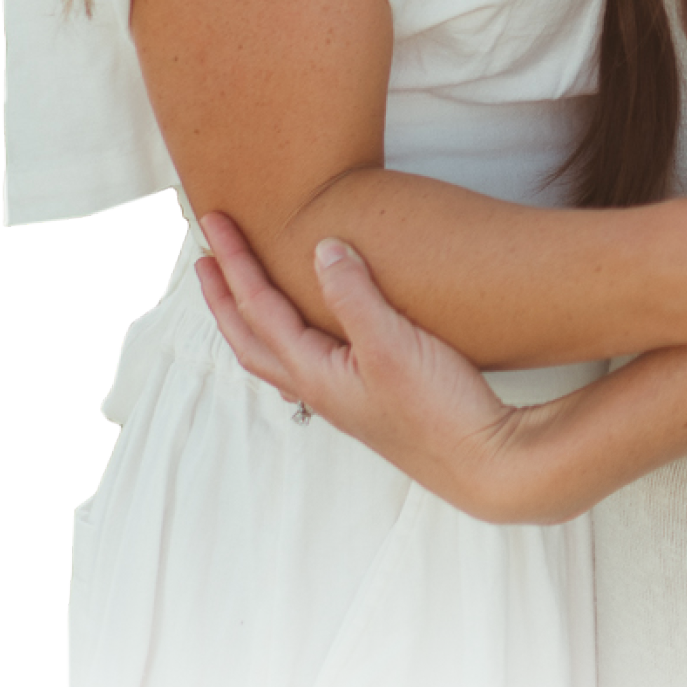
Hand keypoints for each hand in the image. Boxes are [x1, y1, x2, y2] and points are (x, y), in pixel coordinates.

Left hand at [196, 212, 549, 521]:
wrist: (482, 462)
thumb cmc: (440, 410)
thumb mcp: (394, 344)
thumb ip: (355, 296)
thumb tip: (323, 249)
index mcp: (314, 371)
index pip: (259, 308)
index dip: (236, 262)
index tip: (215, 223)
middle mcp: (318, 387)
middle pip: (249, 337)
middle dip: (222, 295)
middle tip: (205, 257)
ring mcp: (341, 396)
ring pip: (274, 354)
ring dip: (249, 319)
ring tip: (242, 292)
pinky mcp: (366, 398)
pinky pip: (306, 362)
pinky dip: (289, 338)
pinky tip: (309, 334)